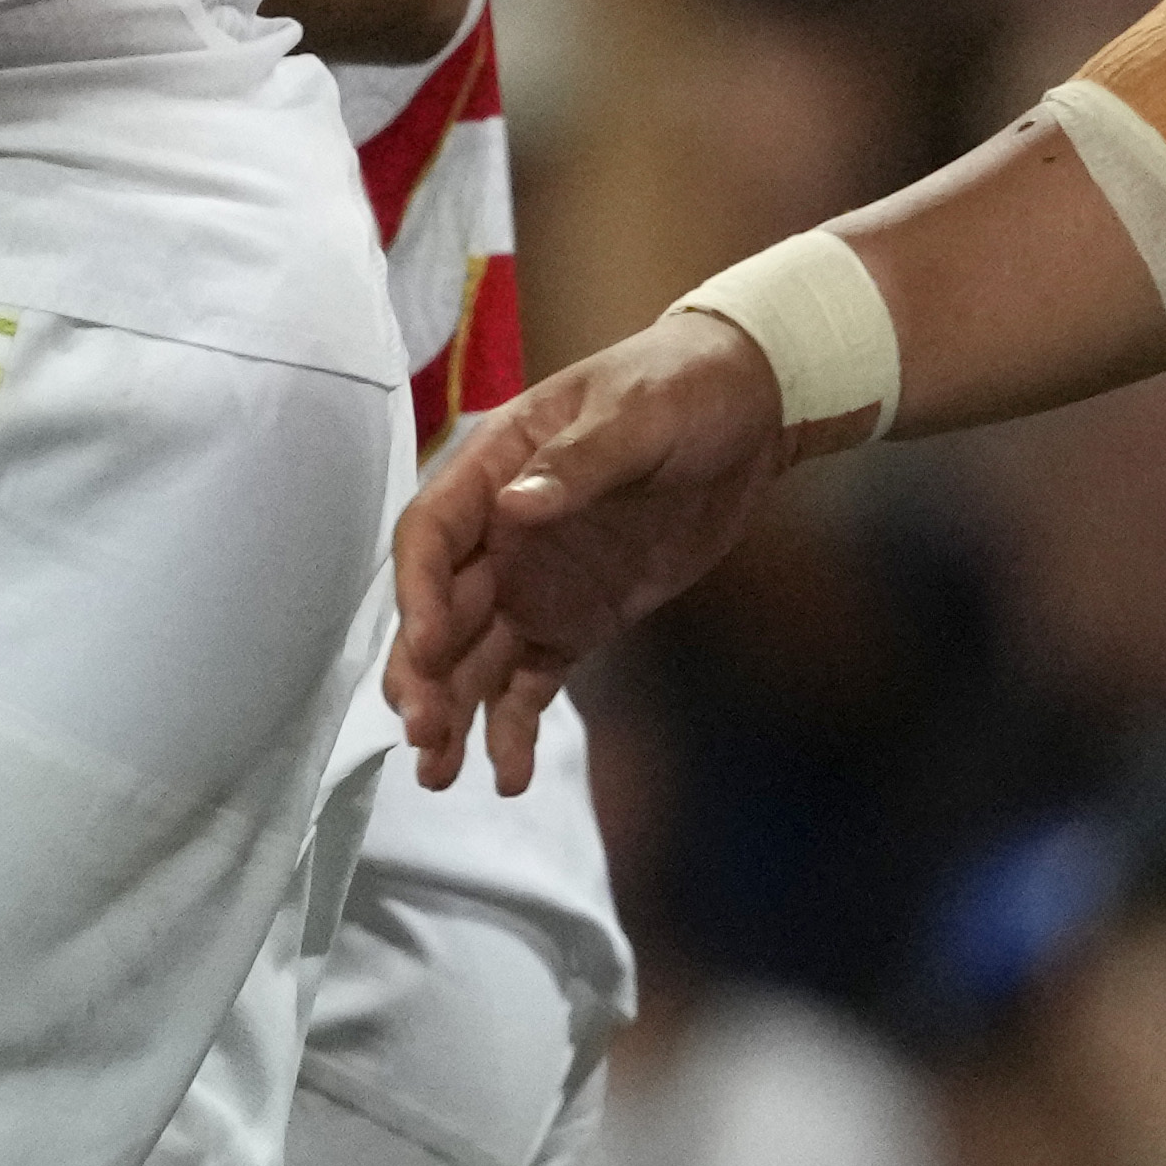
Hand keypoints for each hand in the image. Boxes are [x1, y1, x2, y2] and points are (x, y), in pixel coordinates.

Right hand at [387, 308, 792, 788]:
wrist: (746, 410)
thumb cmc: (678, 389)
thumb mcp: (632, 414)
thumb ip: (576, 463)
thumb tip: (516, 506)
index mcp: (493, 470)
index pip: (432, 537)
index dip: (420, 595)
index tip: (429, 650)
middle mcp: (498, 534)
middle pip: (443, 612)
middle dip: (425, 674)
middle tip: (421, 736)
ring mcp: (535, 583)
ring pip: (476, 658)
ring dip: (453, 712)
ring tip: (439, 776)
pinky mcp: (577, 622)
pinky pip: (532, 680)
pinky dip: (515, 725)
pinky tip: (509, 775)